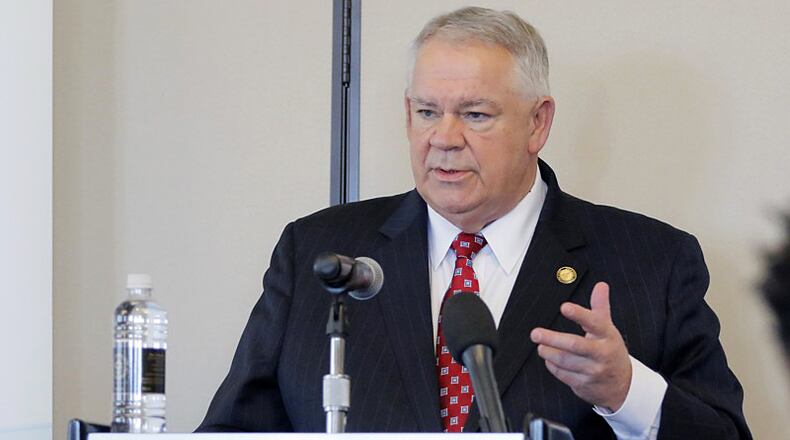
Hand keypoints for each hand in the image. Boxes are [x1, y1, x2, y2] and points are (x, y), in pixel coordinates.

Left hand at [530, 282, 631, 410]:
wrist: (622, 386)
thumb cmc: (610, 352)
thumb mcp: (608, 329)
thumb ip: (600, 306)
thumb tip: (601, 286)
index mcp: (607, 336)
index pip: (595, 323)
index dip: (580, 314)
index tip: (565, 307)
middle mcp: (601, 353)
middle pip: (575, 345)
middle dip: (553, 339)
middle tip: (535, 333)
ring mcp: (593, 370)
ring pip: (566, 361)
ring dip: (549, 353)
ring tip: (541, 346)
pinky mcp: (584, 384)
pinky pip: (564, 375)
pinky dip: (553, 366)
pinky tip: (549, 360)